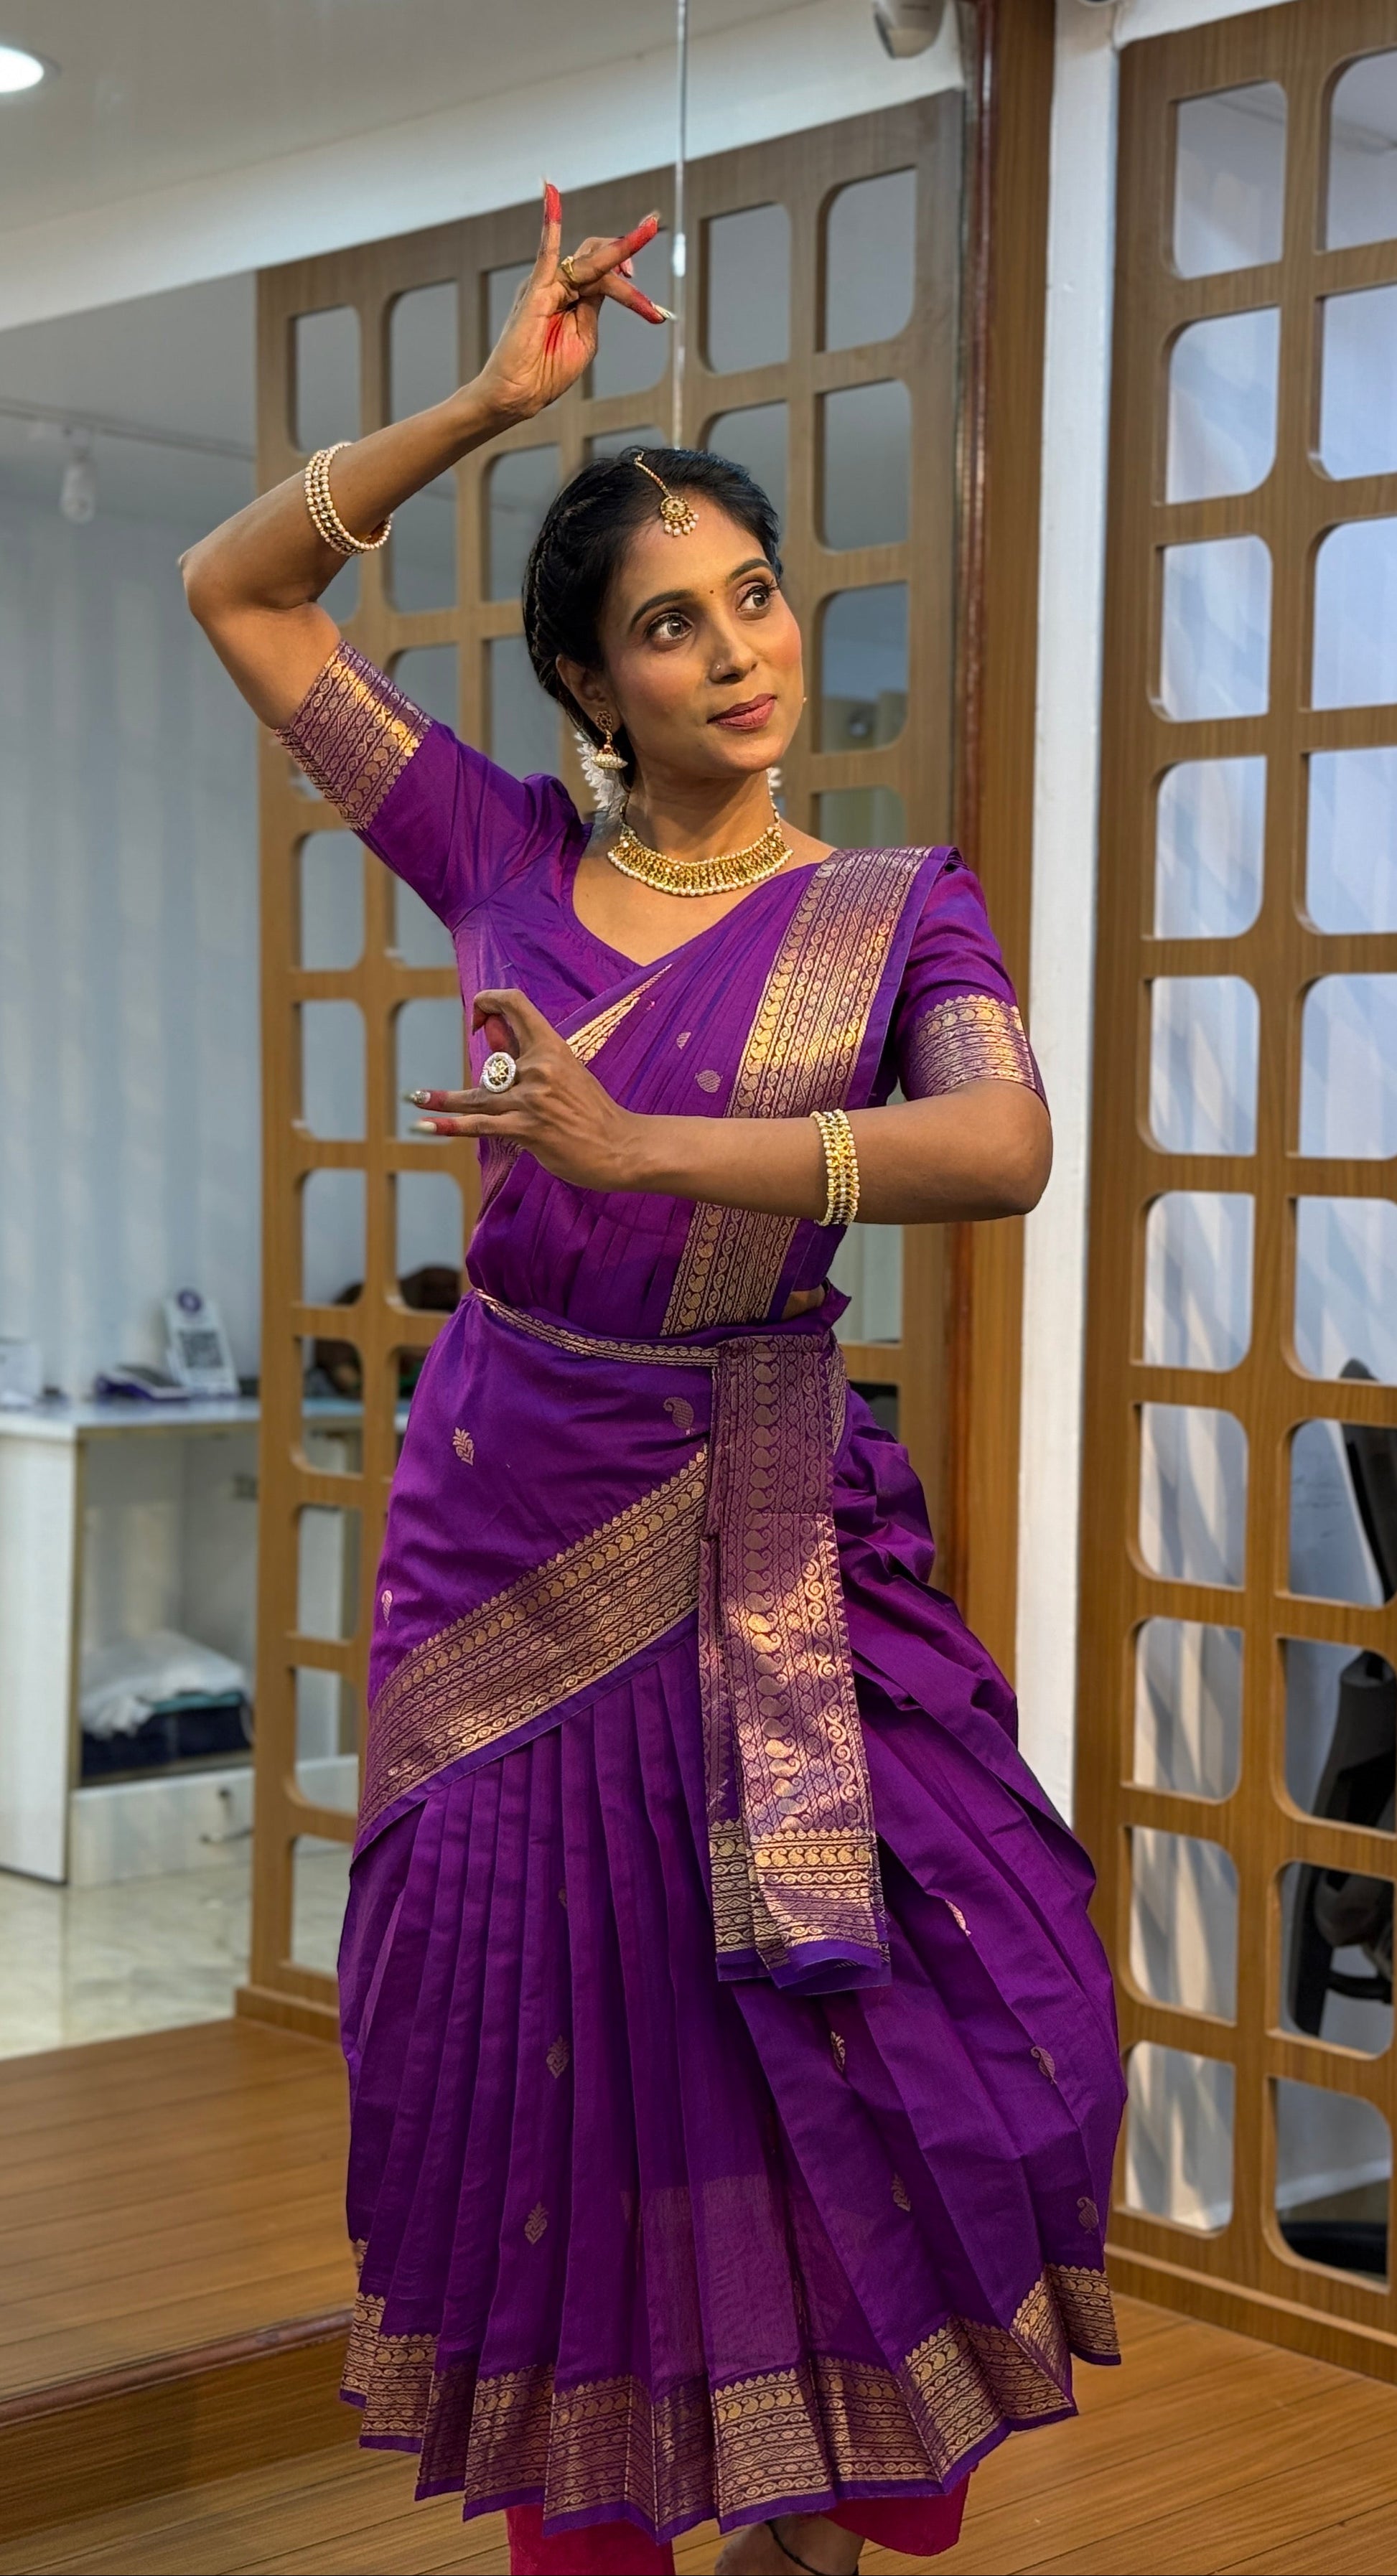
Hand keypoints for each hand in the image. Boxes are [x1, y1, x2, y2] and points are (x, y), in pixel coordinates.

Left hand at [409, 989, 640, 1190]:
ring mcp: (533, 1099)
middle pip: (490, 1062)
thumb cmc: (593, 1111)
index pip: (515, 1004)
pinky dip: (451, 1125)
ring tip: (415, 1098)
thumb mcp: (565, 1073)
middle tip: (448, 1093)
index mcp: (553, 1046)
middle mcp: (541, 1067)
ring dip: (442, 1099)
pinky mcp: (528, 1128)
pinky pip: (480, 1124)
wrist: (622, 1147)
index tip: (478, 1016)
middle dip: (480, 1079)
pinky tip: (426, 1125)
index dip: (489, 1002)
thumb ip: (526, 1055)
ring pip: (477, 1096)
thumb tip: (489, 1034)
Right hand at [475, 184, 670, 425]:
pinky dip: (549, 223)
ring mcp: (547, 285)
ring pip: (589, 262)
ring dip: (618, 257)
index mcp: (573, 300)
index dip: (630, 286)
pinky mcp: (536, 290)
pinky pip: (546, 252)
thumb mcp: (584, 339)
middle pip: (600, 261)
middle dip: (627, 257)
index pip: (605, 276)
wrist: (519, 394)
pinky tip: (551, 194)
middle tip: (651, 254)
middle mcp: (559, 286)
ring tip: (639, 259)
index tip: (654, 312)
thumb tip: (608, 283)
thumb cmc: (547, 373)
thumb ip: (594, 308)